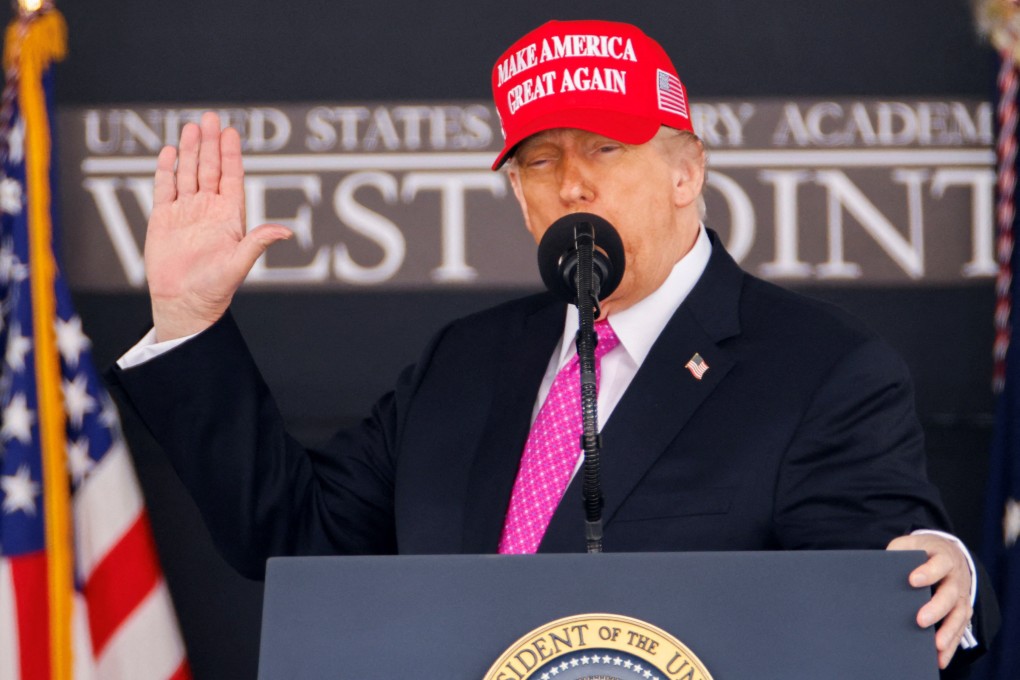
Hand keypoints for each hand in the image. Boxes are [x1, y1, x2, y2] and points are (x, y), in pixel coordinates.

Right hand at [145, 111, 291, 340]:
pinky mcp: (163, 219)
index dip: (231, 154)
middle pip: (210, 169)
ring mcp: (185, 212)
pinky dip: (166, 170)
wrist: (185, 303)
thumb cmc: (216, 287)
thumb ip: (258, 243)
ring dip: (190, 151)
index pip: (231, 178)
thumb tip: (286, 231)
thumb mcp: (239, 264)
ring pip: (188, 174)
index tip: (231, 132)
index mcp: (229, 217)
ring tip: (191, 127)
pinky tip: (169, 153)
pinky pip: (165, 189)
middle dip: (210, 143)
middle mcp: (208, 210)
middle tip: (210, 117)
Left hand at [886, 534, 973, 668]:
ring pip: (958, 615)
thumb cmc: (922, 550)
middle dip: (936, 608)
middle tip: (920, 620)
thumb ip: (897, 553)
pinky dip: (952, 644)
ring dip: (948, 632)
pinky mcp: (963, 610)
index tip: (913, 580)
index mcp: (943, 557)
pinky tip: (940, 658)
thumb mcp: (910, 544)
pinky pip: (960, 629)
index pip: (939, 564)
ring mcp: (962, 595)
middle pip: (950, 594)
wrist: (948, 551)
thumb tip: (877, 570)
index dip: (928, 572)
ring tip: (936, 646)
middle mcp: (956, 577)